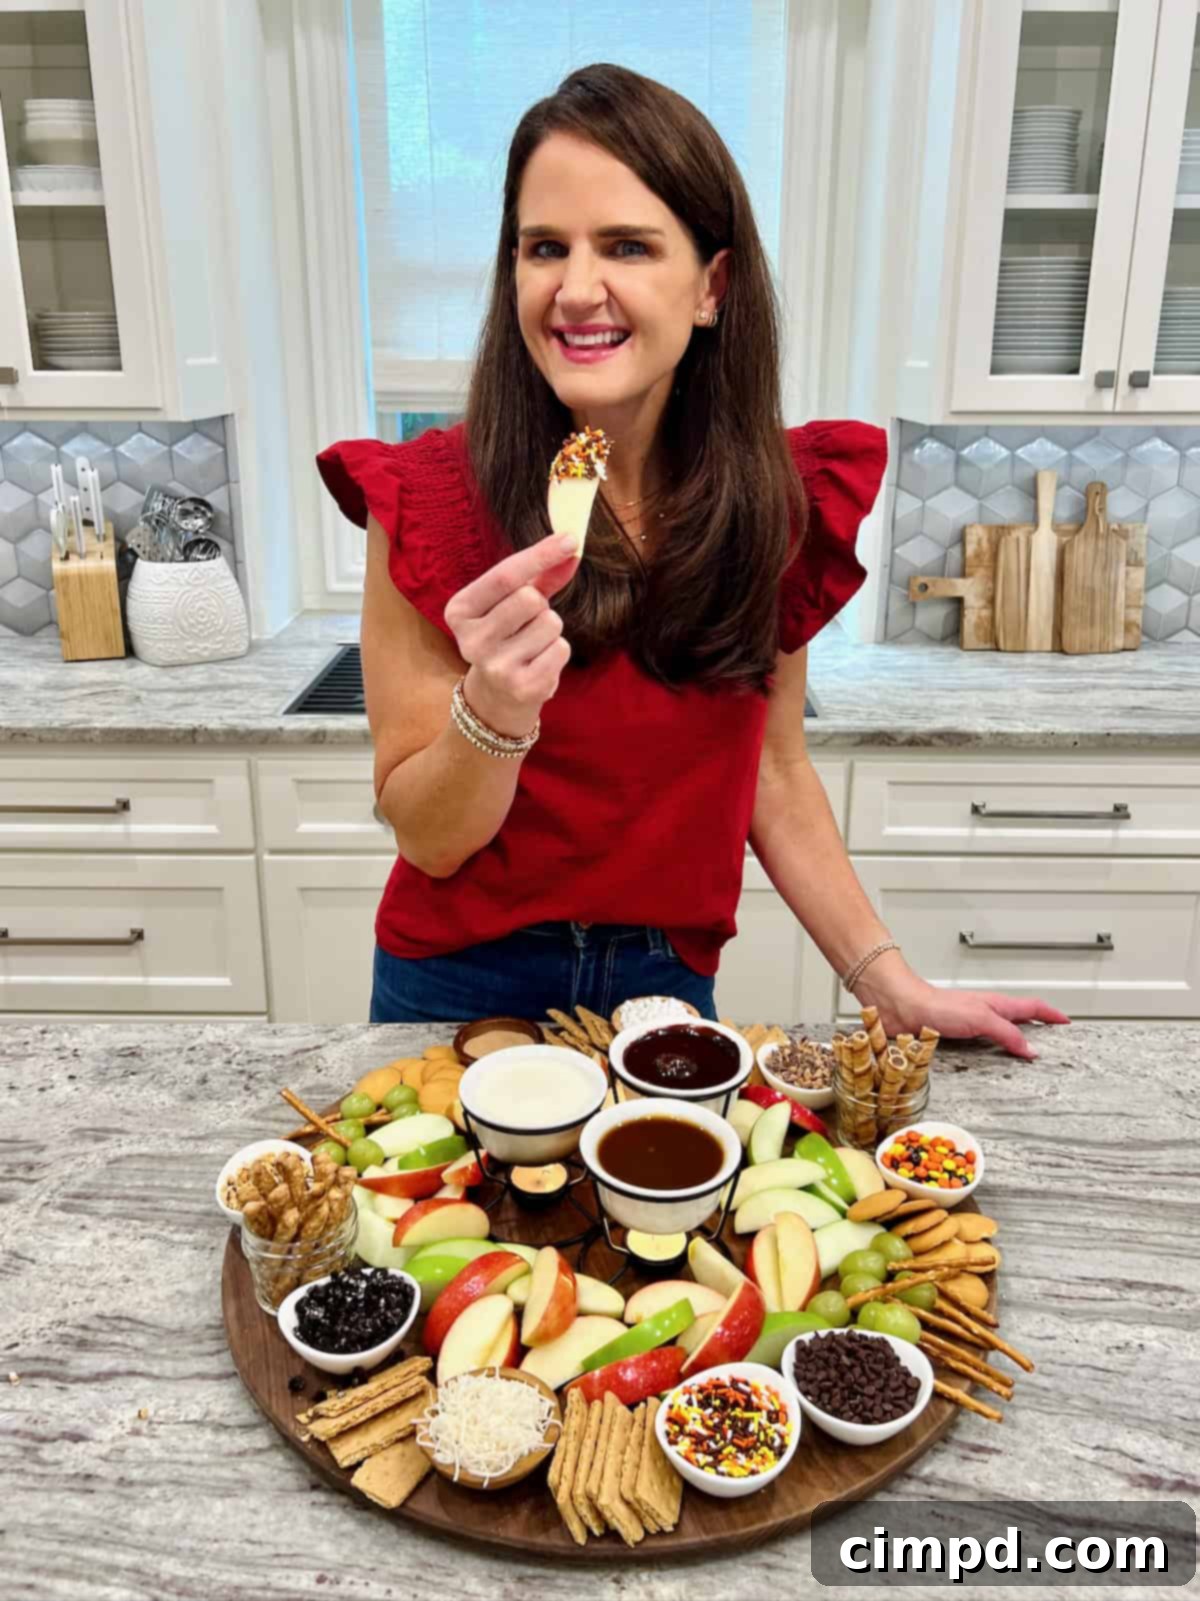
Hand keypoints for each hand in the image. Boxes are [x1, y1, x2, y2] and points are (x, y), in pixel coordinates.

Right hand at [443, 533, 579, 737]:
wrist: (498, 696)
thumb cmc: (508, 636)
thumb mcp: (512, 602)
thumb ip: (541, 575)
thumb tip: (572, 546)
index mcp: (459, 611)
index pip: (504, 576)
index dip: (540, 554)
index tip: (570, 538)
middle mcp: (471, 641)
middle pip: (530, 598)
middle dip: (540, 604)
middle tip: (526, 622)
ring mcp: (495, 668)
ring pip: (550, 623)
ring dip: (551, 629)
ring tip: (532, 644)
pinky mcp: (523, 688)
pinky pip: (561, 648)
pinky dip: (558, 651)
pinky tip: (539, 662)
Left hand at [856, 953, 1069, 1059]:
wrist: (901, 1009)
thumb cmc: (936, 1006)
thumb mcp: (981, 1018)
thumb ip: (1007, 1033)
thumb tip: (1031, 1050)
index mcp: (997, 1005)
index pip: (1033, 1007)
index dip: (1051, 1014)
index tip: (1067, 1023)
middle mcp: (985, 1014)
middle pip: (1019, 1020)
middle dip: (1038, 1029)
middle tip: (1053, 1044)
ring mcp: (970, 1025)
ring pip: (1000, 1034)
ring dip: (1014, 1044)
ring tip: (1027, 1058)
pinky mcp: (954, 1037)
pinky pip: (980, 1047)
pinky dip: (991, 1055)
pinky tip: (990, 1065)